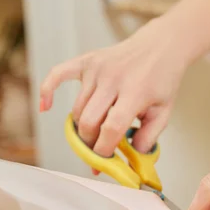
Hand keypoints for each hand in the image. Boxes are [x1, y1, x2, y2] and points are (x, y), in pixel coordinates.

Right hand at [39, 18, 190, 158]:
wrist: (160, 47)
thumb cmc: (162, 80)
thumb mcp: (164, 112)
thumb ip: (148, 137)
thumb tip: (130, 158)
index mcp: (135, 92)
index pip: (111, 127)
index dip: (104, 149)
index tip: (104, 163)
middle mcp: (113, 79)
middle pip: (89, 121)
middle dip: (90, 143)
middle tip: (98, 152)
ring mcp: (98, 68)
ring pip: (78, 109)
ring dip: (83, 127)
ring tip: (96, 132)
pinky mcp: (87, 61)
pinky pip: (58, 74)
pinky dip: (47, 90)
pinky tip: (45, 107)